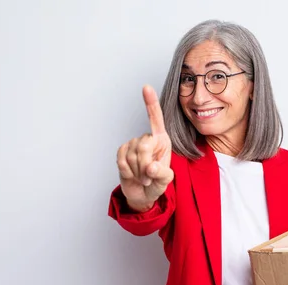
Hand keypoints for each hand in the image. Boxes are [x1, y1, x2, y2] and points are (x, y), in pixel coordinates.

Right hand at [116, 85, 173, 211]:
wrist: (142, 194)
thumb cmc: (157, 184)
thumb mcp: (165, 181)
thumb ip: (162, 174)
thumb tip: (151, 167)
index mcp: (162, 141)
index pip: (156, 120)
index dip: (151, 104)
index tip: (146, 87)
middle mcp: (148, 139)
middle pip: (143, 146)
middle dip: (145, 165)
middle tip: (149, 177)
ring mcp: (133, 145)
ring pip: (131, 155)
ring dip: (137, 172)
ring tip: (143, 178)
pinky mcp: (122, 152)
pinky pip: (121, 160)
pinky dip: (128, 171)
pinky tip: (133, 175)